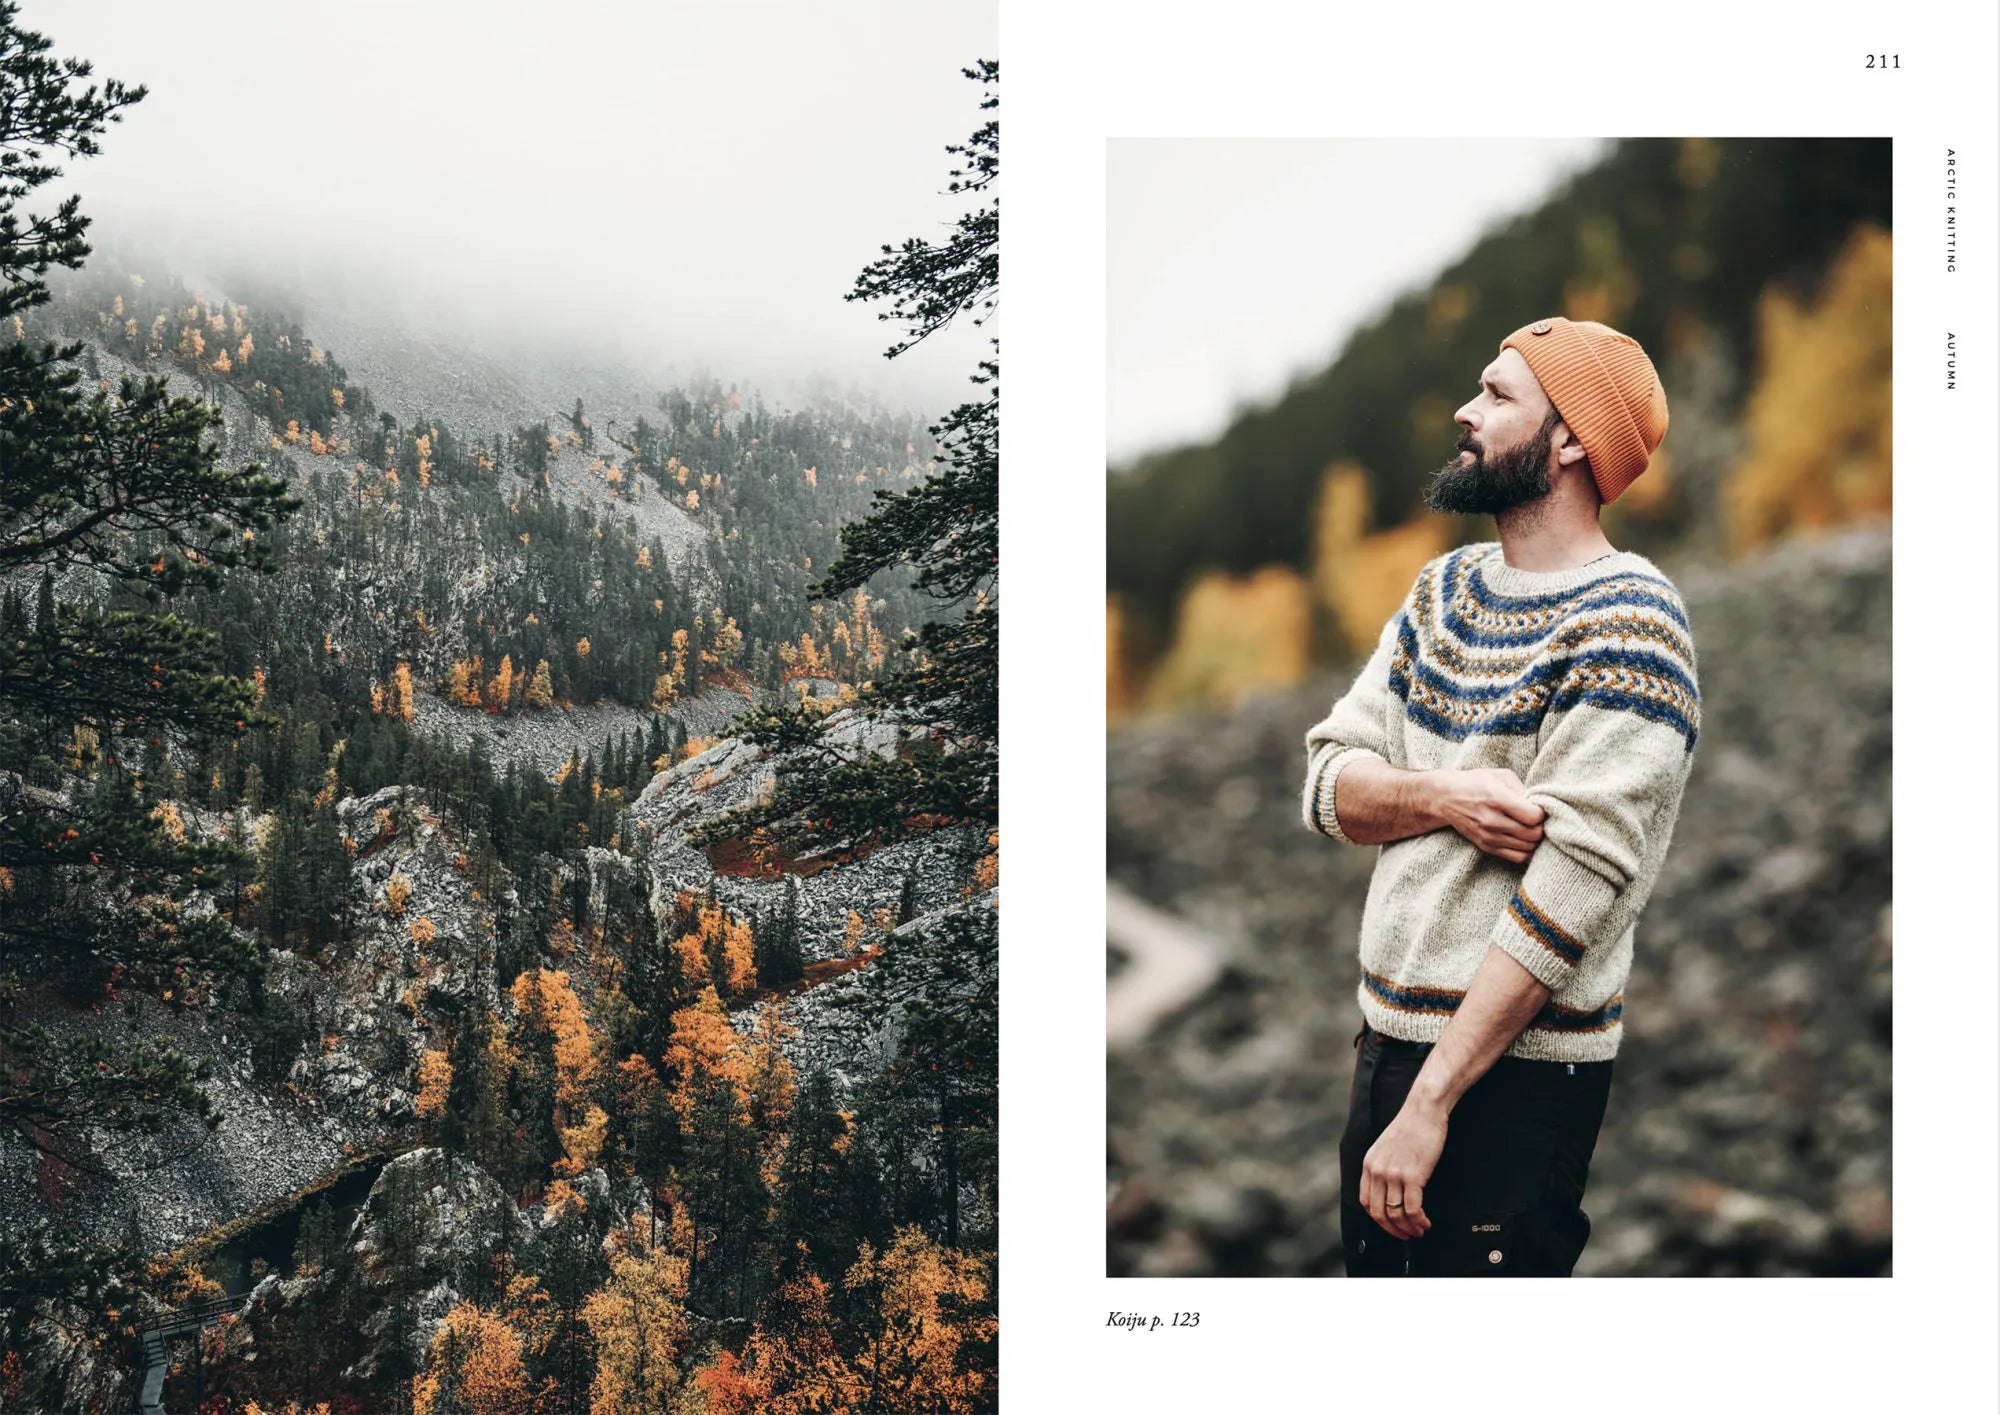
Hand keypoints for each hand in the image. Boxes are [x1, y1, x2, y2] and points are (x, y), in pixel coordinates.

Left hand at [1361, 1098, 1446, 1239]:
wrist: (1424, 1110)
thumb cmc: (1411, 1128)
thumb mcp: (1386, 1147)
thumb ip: (1383, 1167)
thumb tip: (1389, 1191)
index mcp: (1369, 1164)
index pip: (1365, 1202)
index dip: (1378, 1219)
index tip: (1391, 1225)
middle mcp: (1377, 1171)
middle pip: (1378, 1213)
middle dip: (1392, 1230)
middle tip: (1406, 1235)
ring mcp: (1393, 1174)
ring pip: (1396, 1214)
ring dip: (1408, 1228)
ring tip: (1419, 1231)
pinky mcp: (1412, 1176)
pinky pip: (1412, 1209)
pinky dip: (1419, 1221)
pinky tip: (1425, 1223)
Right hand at [1434, 767, 1544, 863]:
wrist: (1445, 798)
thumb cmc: (1475, 783)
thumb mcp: (1499, 776)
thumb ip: (1522, 789)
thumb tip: (1539, 805)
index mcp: (1497, 800)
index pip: (1533, 817)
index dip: (1541, 812)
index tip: (1536, 807)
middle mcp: (1492, 821)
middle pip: (1533, 834)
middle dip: (1540, 826)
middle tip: (1536, 819)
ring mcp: (1489, 837)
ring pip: (1528, 848)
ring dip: (1534, 839)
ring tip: (1530, 828)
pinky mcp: (1487, 847)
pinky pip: (1518, 858)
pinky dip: (1527, 851)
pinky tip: (1523, 839)